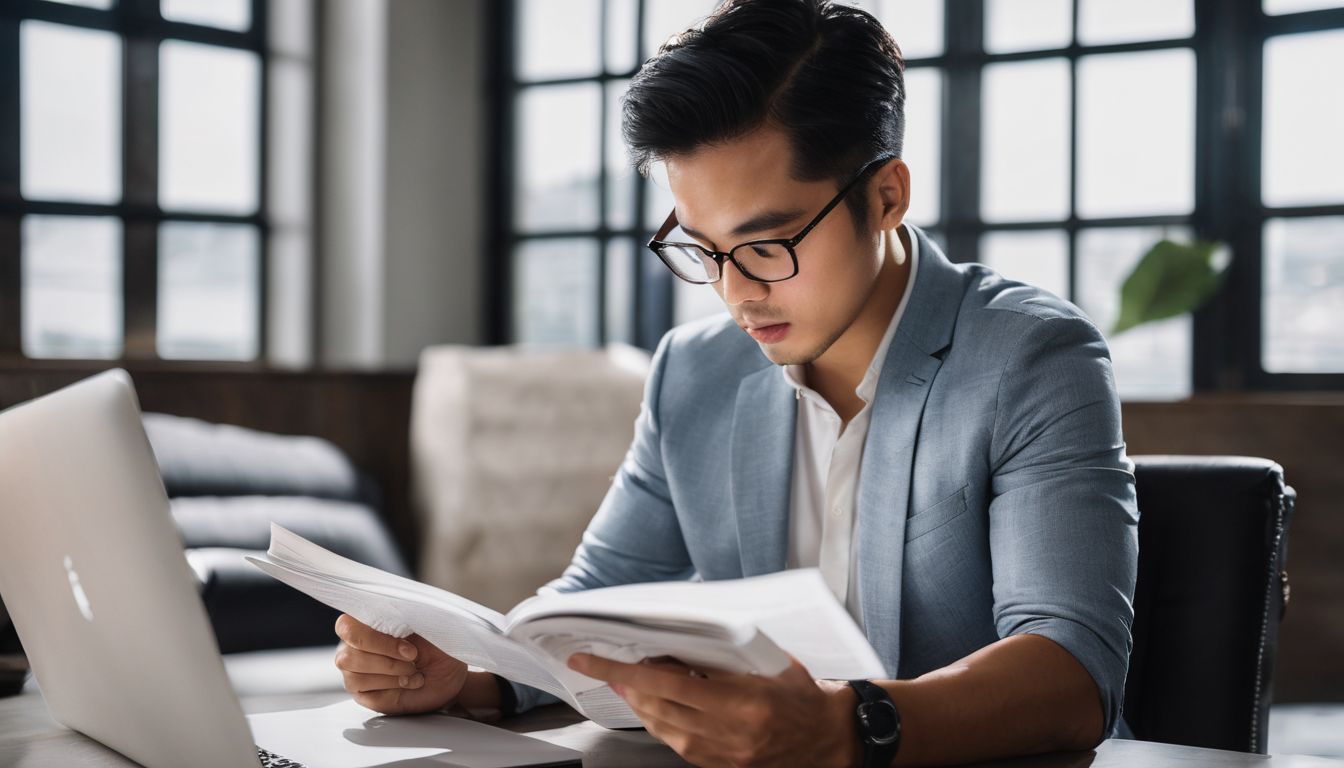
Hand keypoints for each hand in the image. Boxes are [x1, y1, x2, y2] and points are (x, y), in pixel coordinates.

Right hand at [333, 613, 468, 714]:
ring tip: (414, 671)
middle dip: (387, 658)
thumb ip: (402, 617)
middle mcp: (352, 647)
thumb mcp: (423, 626)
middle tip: (414, 658)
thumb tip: (393, 613)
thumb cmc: (434, 644)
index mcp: (363, 624)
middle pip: (347, 655)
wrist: (448, 672)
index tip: (408, 646)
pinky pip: (366, 694)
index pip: (347, 627)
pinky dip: (393, 688)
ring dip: (391, 674)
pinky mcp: (363, 694)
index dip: (375, 638)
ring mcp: (354, 673)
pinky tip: (409, 682)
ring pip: (355, 676)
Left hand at [568, 653, 859, 767]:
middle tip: (603, 663)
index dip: (624, 670)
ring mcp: (722, 756)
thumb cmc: (801, 693)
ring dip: (638, 702)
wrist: (829, 738)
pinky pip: (675, 743)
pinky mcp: (720, 767)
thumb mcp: (766, 661)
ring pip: (660, 727)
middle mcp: (728, 733)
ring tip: (627, 680)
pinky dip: (659, 720)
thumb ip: (721, 656)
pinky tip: (655, 704)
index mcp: (741, 701)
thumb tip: (672, 643)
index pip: (667, 682)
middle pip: (656, 707)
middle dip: (623, 684)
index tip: (591, 659)